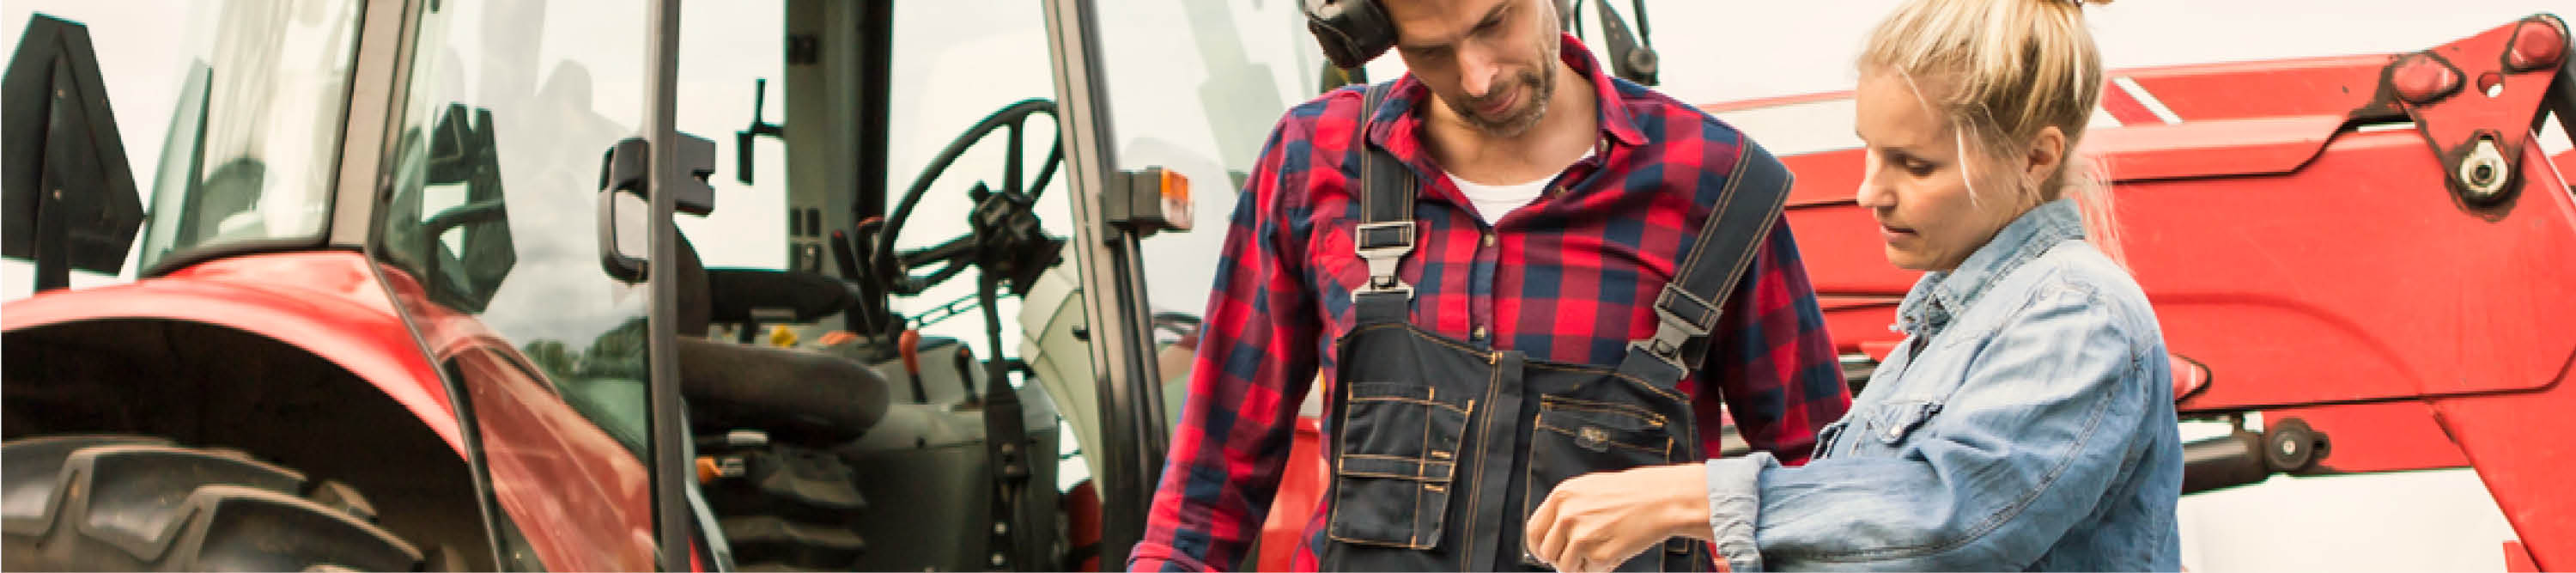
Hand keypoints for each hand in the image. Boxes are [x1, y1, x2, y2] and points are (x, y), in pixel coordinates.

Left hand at [1523, 463, 1711, 571]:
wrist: (1661, 500)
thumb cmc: (1629, 494)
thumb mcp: (1588, 490)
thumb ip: (1565, 509)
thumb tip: (1549, 534)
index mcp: (1561, 497)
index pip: (1534, 531)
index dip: (1538, 548)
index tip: (1545, 555)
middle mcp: (1566, 516)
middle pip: (1547, 553)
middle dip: (1561, 559)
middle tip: (1579, 556)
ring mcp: (1581, 536)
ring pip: (1565, 567)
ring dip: (1581, 565)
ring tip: (1601, 550)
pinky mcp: (1598, 555)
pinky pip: (1589, 572)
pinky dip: (1601, 567)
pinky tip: (1615, 550)